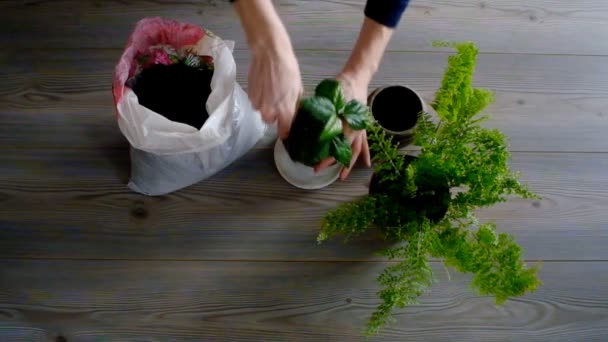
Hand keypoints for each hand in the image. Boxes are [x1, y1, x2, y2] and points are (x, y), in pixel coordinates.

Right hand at [232, 0, 302, 138]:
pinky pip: (255, 103)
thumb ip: (294, 105)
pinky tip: (263, 86)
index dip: (285, 130)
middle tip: (279, 103)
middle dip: (274, 115)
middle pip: (270, 121)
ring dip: (266, 106)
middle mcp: (270, 112)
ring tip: (270, 92)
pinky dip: (259, 98)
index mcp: (285, 111)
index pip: (284, 131)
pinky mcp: (250, 96)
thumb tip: (293, 112)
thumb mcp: (298, 88)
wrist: (269, 54)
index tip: (286, 128)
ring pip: (261, 112)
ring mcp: (258, 105)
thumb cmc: (288, 69)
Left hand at [315, 72, 371, 179]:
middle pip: (345, 150)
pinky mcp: (362, 126)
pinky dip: (365, 153)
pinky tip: (366, 163)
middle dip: (334, 163)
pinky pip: (364, 142)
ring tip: (343, 176)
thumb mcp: (329, 98)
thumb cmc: (342, 86)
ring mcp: (360, 128)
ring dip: (350, 163)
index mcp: (347, 123)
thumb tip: (303, 119)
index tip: (318, 163)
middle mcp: (356, 129)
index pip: (337, 145)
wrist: (356, 78)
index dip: (328, 156)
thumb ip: (321, 111)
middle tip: (320, 170)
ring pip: (356, 150)